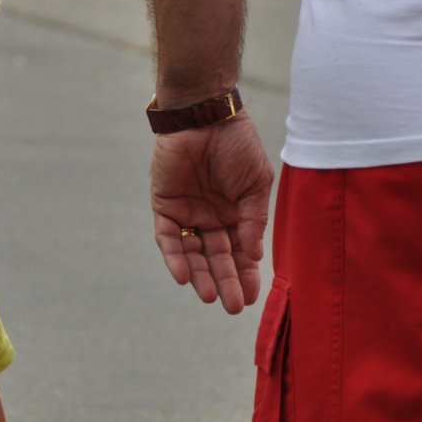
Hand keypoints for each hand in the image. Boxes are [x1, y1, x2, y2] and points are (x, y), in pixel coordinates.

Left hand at [150, 114, 274, 312]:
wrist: (206, 115)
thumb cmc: (237, 145)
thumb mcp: (256, 184)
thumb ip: (254, 219)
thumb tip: (254, 256)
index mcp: (236, 214)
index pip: (241, 252)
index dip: (247, 275)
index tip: (252, 297)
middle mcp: (211, 218)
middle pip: (217, 258)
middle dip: (226, 282)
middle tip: (233, 306)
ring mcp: (188, 214)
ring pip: (192, 254)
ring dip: (200, 276)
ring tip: (210, 296)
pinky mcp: (165, 206)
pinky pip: (167, 238)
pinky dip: (174, 257)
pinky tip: (183, 276)